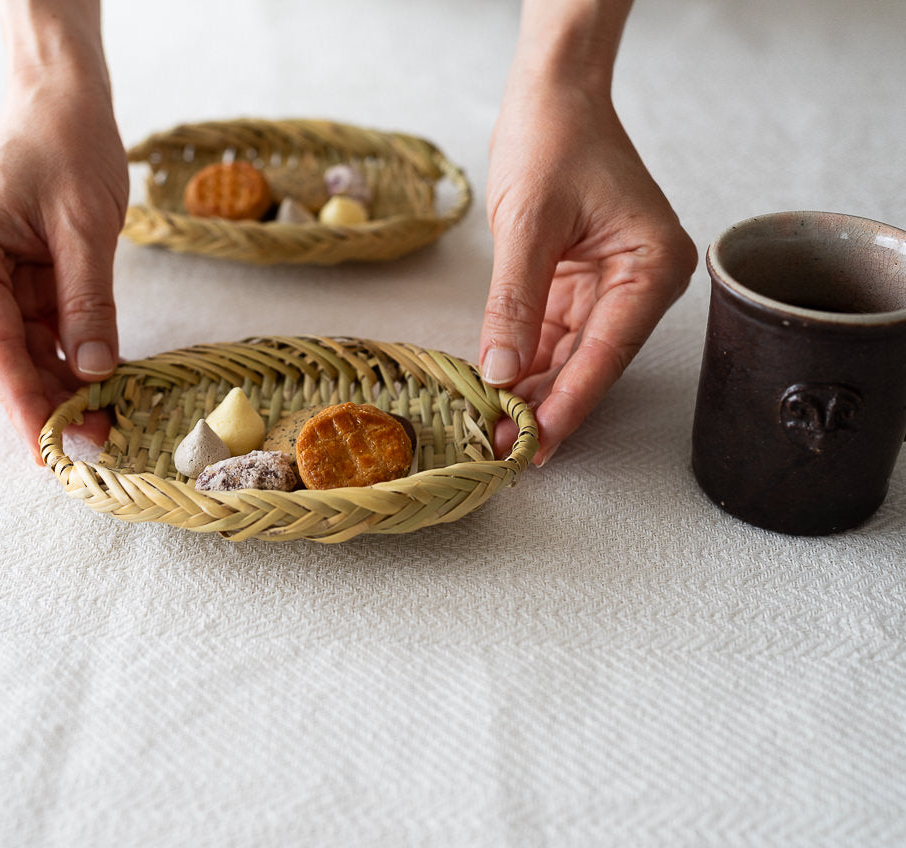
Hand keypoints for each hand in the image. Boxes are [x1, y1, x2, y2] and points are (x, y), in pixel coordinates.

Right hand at [0, 67, 128, 463]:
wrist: (61, 104)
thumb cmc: (66, 144)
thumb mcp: (85, 223)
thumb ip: (87, 300)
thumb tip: (93, 372)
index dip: (21, 402)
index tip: (48, 448)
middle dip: (44, 405)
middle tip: (95, 444)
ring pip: (20, 360)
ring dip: (60, 394)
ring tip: (107, 426)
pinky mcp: (19, 291)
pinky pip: (42, 342)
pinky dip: (71, 367)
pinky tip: (105, 390)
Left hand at [479, 76, 696, 464]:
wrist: (552, 95)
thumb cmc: (553, 139)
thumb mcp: (528, 224)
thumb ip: (515, 302)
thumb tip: (500, 371)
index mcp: (652, 266)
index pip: (607, 352)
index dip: (570, 402)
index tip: (537, 444)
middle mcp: (641, 283)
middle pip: (591, 363)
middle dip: (546, 407)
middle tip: (504, 453)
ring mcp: (612, 288)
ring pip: (570, 358)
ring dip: (532, 394)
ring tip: (494, 435)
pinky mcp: (580, 287)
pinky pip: (553, 337)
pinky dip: (525, 364)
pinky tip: (497, 395)